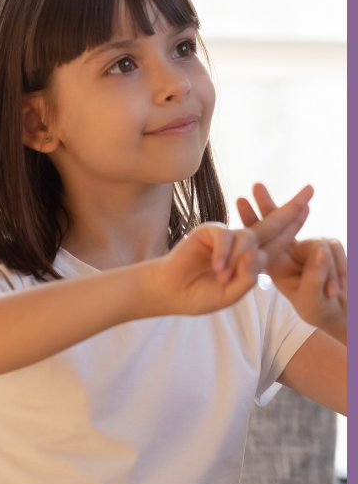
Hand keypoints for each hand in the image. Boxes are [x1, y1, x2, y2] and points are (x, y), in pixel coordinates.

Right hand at [150, 185, 311, 316]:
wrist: (172, 292)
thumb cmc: (201, 294)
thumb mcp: (232, 293)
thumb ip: (248, 277)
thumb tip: (258, 255)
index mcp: (252, 259)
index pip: (279, 241)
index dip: (294, 225)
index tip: (309, 208)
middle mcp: (242, 244)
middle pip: (271, 224)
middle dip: (291, 208)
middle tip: (310, 189)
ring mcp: (226, 237)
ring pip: (248, 237)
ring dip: (240, 259)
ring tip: (224, 277)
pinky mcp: (208, 232)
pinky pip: (225, 236)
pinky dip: (224, 253)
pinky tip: (218, 268)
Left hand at [238, 184, 346, 340]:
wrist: (338, 311)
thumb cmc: (317, 306)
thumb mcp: (310, 298)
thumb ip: (313, 277)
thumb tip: (320, 251)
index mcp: (276, 260)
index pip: (261, 236)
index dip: (252, 218)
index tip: (240, 199)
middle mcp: (290, 248)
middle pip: (280, 222)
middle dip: (274, 204)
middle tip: (259, 186)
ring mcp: (311, 246)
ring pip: (320, 244)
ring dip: (327, 270)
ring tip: (331, 292)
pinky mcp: (330, 248)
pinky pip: (335, 252)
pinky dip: (340, 272)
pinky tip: (337, 289)